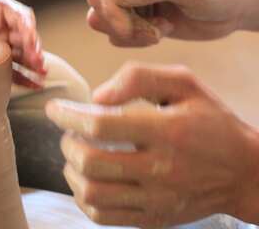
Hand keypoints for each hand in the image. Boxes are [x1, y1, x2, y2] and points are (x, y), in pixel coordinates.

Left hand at [0, 0, 46, 87]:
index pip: (20, 18)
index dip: (29, 29)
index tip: (31, 41)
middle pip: (24, 39)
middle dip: (34, 51)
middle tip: (38, 63)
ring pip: (20, 57)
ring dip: (33, 67)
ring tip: (39, 77)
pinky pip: (7, 72)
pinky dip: (21, 79)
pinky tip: (32, 85)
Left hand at [45, 62, 258, 225]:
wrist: (246, 172)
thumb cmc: (212, 122)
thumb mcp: (185, 84)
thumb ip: (139, 78)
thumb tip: (96, 97)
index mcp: (168, 131)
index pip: (100, 125)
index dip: (67, 115)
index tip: (54, 109)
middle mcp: (161, 169)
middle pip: (90, 161)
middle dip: (67, 143)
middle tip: (70, 132)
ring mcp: (156, 199)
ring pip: (91, 193)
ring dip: (71, 170)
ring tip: (76, 155)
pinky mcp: (153, 218)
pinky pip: (102, 216)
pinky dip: (83, 198)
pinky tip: (86, 180)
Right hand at [87, 0, 257, 46]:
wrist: (235, 8)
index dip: (111, 4)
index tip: (126, 29)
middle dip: (119, 21)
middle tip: (152, 33)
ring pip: (100, 16)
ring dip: (127, 32)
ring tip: (158, 31)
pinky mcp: (132, 12)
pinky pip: (113, 31)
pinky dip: (132, 39)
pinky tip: (160, 32)